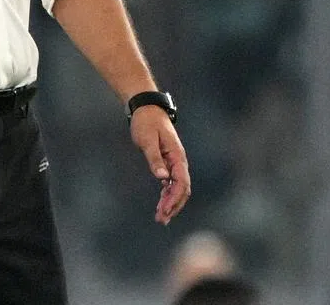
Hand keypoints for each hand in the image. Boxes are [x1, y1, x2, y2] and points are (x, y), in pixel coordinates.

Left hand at [130, 106, 190, 224]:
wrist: (147, 109)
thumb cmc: (147, 123)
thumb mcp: (148, 140)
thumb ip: (155, 159)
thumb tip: (163, 178)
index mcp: (177, 157)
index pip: (181, 183)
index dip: (174, 199)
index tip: (164, 211)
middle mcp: (179, 161)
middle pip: (182, 189)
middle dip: (173, 206)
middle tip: (161, 220)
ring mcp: (175, 162)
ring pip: (177, 188)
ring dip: (171, 202)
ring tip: (161, 217)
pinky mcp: (168, 162)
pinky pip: (171, 182)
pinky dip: (167, 194)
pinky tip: (162, 203)